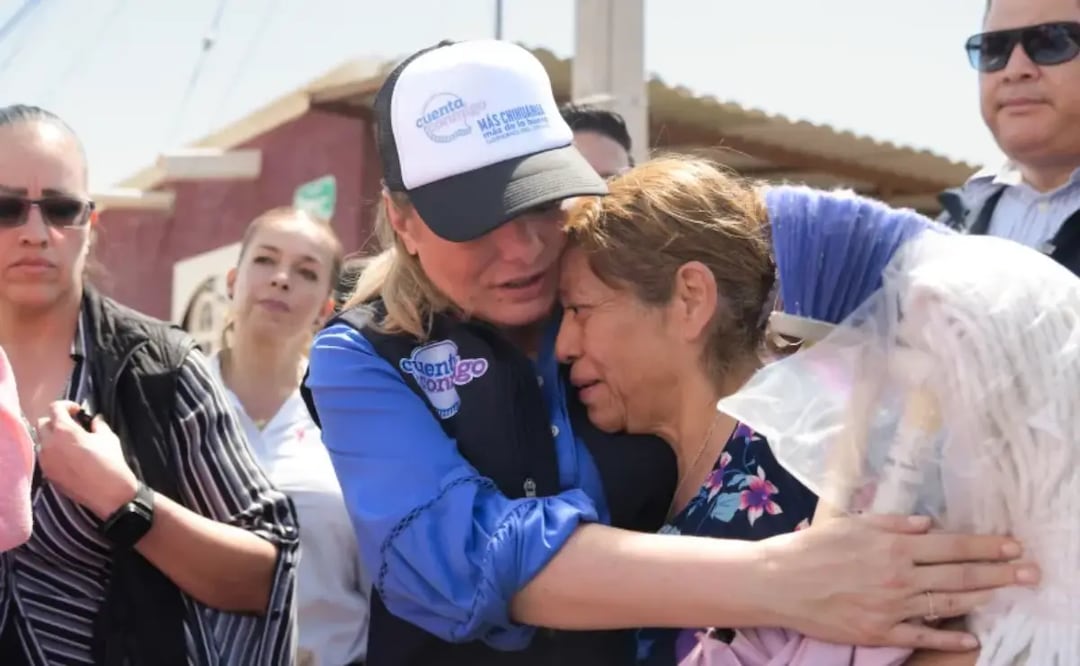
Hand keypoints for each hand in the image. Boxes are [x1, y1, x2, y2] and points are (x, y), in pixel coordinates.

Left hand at [37, 401, 138, 519]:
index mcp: (64, 430)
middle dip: (56, 421)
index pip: (55, 408)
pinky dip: (53, 452)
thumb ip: (98, 425)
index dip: (67, 406)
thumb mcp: (109, 439)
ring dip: (52, 437)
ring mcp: (46, 460)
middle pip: (42, 423)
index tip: (78, 412)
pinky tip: (68, 458)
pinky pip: (44, 457)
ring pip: (41, 441)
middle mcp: (49, 443)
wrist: (109, 494)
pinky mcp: (47, 474)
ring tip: (70, 443)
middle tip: (72, 426)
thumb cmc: (111, 463)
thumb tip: (95, 419)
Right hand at [761, 513, 1038, 651]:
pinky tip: (971, 637)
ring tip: (1009, 594)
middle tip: (1029, 571)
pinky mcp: (879, 631)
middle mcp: (898, 576)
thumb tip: (927, 525)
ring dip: (984, 598)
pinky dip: (948, 637)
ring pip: (948, 602)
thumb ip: (891, 523)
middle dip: (999, 572)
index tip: (1011, 544)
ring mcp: (891, 607)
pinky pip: (922, 637)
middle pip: (960, 575)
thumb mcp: (852, 524)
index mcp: (892, 546)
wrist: (779, 582)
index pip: (951, 545)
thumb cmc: (812, 548)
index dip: (985, 546)